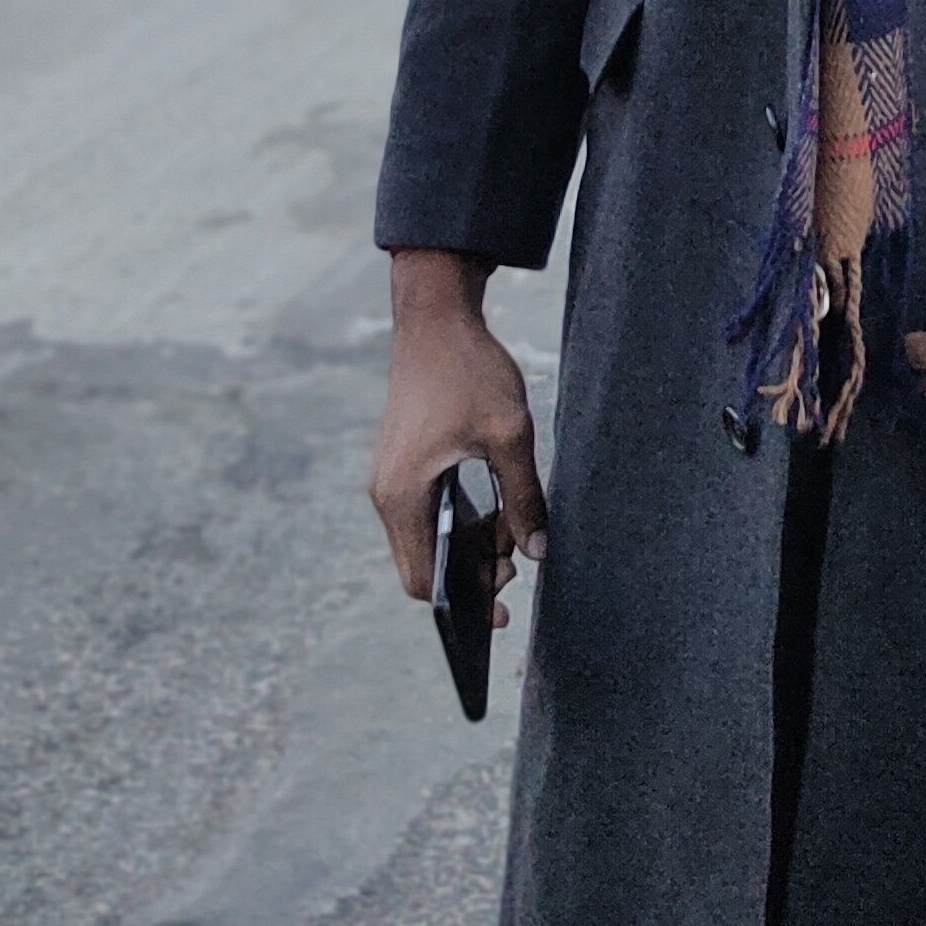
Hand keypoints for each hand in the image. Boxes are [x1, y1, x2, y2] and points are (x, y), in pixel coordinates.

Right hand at [368, 248, 547, 614]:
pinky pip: (426, 513)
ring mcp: (390, 478)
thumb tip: (539, 552)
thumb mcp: (509, 435)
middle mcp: (386, 494)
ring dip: (469, 544)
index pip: (423, 581)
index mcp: (403, 496)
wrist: (436, 316)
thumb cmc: (469, 370)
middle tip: (518, 556)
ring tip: (513, 526)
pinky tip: (497, 506)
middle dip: (471, 574)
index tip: (504, 609)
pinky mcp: (401, 463)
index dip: (465, 604)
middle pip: (422, 565)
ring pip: (426, 538)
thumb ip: (524, 498)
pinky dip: (459, 521)